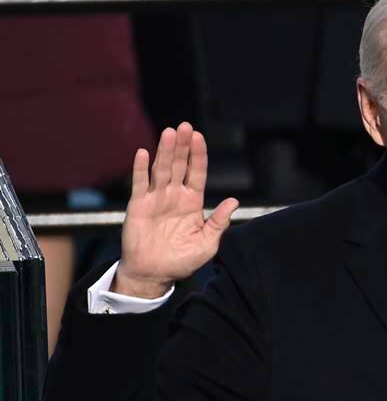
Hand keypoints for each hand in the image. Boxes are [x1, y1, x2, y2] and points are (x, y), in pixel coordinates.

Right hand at [113, 122, 238, 297]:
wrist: (154, 274)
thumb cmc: (182, 260)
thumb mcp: (207, 243)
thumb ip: (219, 222)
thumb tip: (234, 201)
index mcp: (192, 201)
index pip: (197, 173)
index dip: (198, 155)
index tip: (199, 137)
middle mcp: (175, 195)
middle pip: (180, 165)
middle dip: (183, 146)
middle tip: (185, 126)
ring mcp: (156, 198)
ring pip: (161, 170)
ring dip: (165, 151)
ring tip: (169, 133)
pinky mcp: (138, 205)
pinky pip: (140, 184)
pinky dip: (140, 169)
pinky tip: (143, 153)